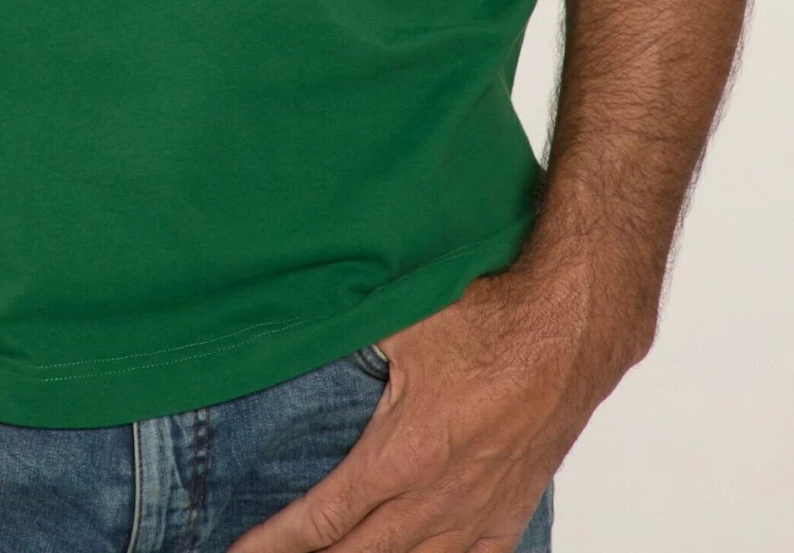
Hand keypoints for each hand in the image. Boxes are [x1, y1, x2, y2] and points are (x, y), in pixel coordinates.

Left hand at [224, 258, 638, 550]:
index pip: (325, 516)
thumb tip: (294, 324)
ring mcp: (476, 512)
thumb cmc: (490, 320)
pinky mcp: (509, 512)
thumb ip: (348, 338)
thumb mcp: (402, 324)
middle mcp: (436, 497)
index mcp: (402, 453)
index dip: (280, 541)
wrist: (569, 331)